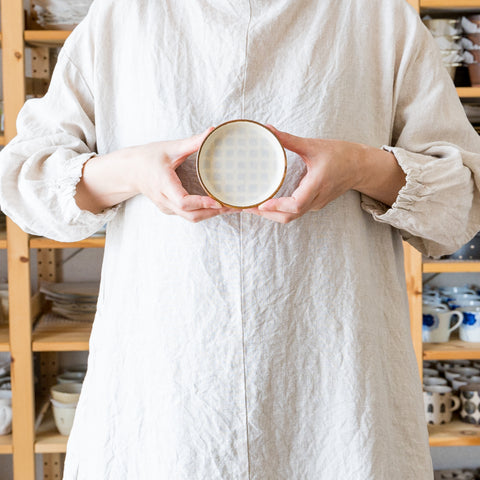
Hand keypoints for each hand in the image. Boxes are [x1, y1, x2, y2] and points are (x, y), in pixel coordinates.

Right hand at [131, 129, 236, 221]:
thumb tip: (212, 131)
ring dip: (210, 214)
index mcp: (163, 184)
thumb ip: (193, 142)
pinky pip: (188, 216)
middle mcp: (164, 200)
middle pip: (191, 215)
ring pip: (191, 218)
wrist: (129, 170)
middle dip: (213, 212)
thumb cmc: (148, 157)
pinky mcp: (169, 209)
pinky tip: (215, 206)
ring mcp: (166, 207)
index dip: (201, 203)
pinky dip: (203, 213)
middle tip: (233, 206)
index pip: (183, 201)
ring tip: (229, 207)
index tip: (218, 201)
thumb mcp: (171, 147)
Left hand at [245, 126, 360, 223]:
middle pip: (289, 216)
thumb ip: (289, 140)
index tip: (262, 204)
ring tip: (251, 206)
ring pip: (290, 217)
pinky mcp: (314, 204)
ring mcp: (315, 204)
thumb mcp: (313, 145)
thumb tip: (268, 129)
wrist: (361, 167)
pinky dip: (279, 210)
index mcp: (317, 184)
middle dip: (266, 214)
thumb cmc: (340, 154)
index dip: (278, 206)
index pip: (296, 204)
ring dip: (271, 214)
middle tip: (246, 207)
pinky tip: (266, 202)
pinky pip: (294, 212)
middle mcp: (316, 199)